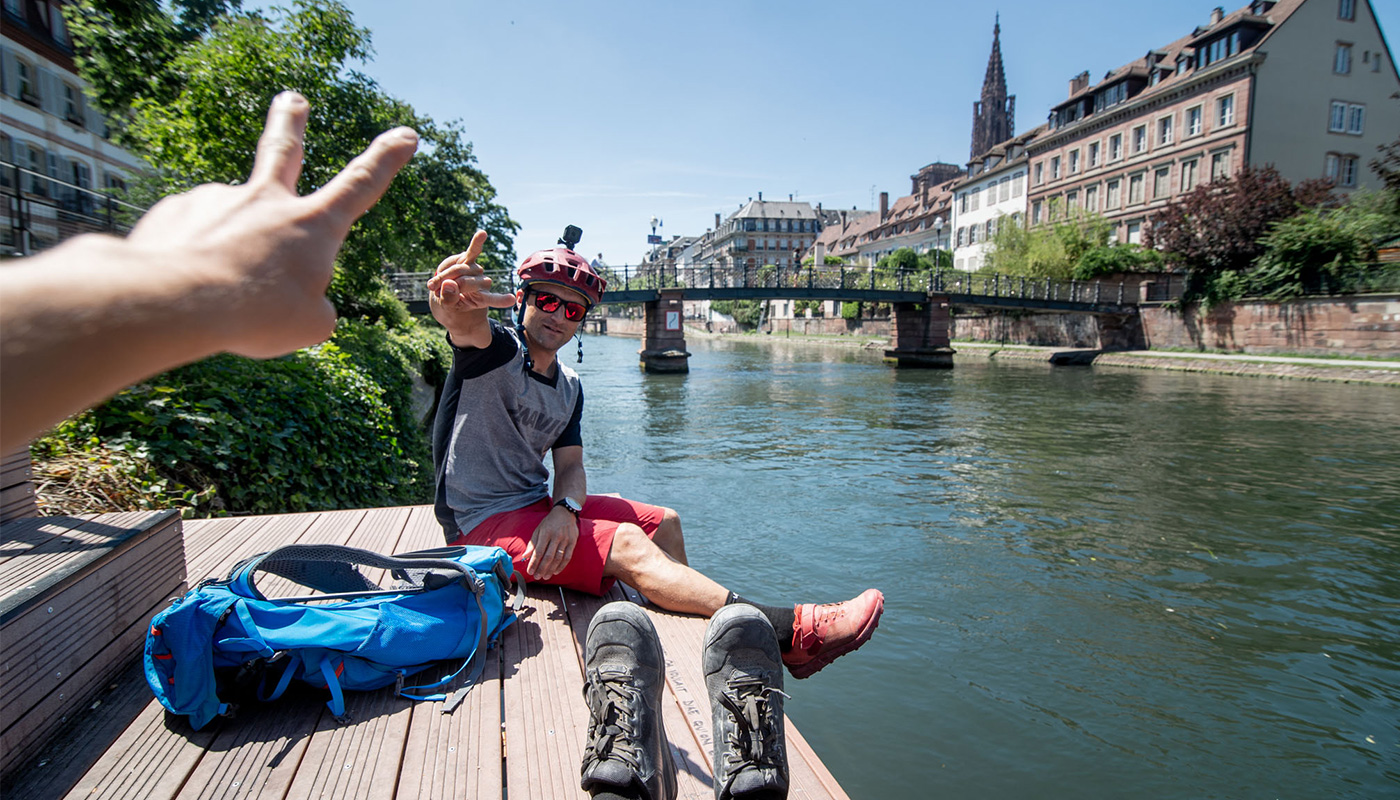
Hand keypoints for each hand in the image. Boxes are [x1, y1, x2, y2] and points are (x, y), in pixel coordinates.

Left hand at [126, 91, 419, 357]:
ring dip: (225, 251)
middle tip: (293, 98)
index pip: (360, 185)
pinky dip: (190, 262)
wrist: (175, 301)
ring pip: (228, 227)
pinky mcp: (174, 213)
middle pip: (284, 149)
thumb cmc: (253, 314)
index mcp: (311, 225)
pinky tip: (182, 287)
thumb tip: (291, 292)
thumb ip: (312, 305)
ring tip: (214, 290)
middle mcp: (265, 201)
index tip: (406, 135)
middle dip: (291, 120)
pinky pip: (188, 241)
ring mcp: (216, 200)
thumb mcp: (306, 326)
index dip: (386, 159)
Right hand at [427, 230, 517, 319]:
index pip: (492, 299)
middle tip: (436, 291)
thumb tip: (449, 284)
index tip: (511, 299)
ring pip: (459, 269)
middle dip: (447, 285)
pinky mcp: (468, 259)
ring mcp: (476, 270)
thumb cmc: (448, 301)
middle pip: (464, 282)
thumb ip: (449, 298)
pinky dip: (477, 242)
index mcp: (481, 298)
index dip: (501, 300)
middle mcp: (482, 283)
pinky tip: (482, 234)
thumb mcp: (447, 306)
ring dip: (443, 275)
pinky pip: (473, 250)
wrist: (444, 290)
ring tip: (434, 285)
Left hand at [522, 505, 577, 581]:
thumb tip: (525, 556)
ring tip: (545, 576)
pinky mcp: (573, 542)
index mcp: (545, 533)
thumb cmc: (549, 523)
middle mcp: (556, 536)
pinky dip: (561, 566)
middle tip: (537, 577)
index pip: (538, 551)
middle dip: (542, 569)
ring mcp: (566, 539)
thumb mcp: (538, 530)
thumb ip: (532, 543)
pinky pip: (567, 557)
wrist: (565, 513)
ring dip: (551, 569)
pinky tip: (556, 571)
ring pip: (558, 558)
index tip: (529, 571)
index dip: (534, 563)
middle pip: (548, 557)